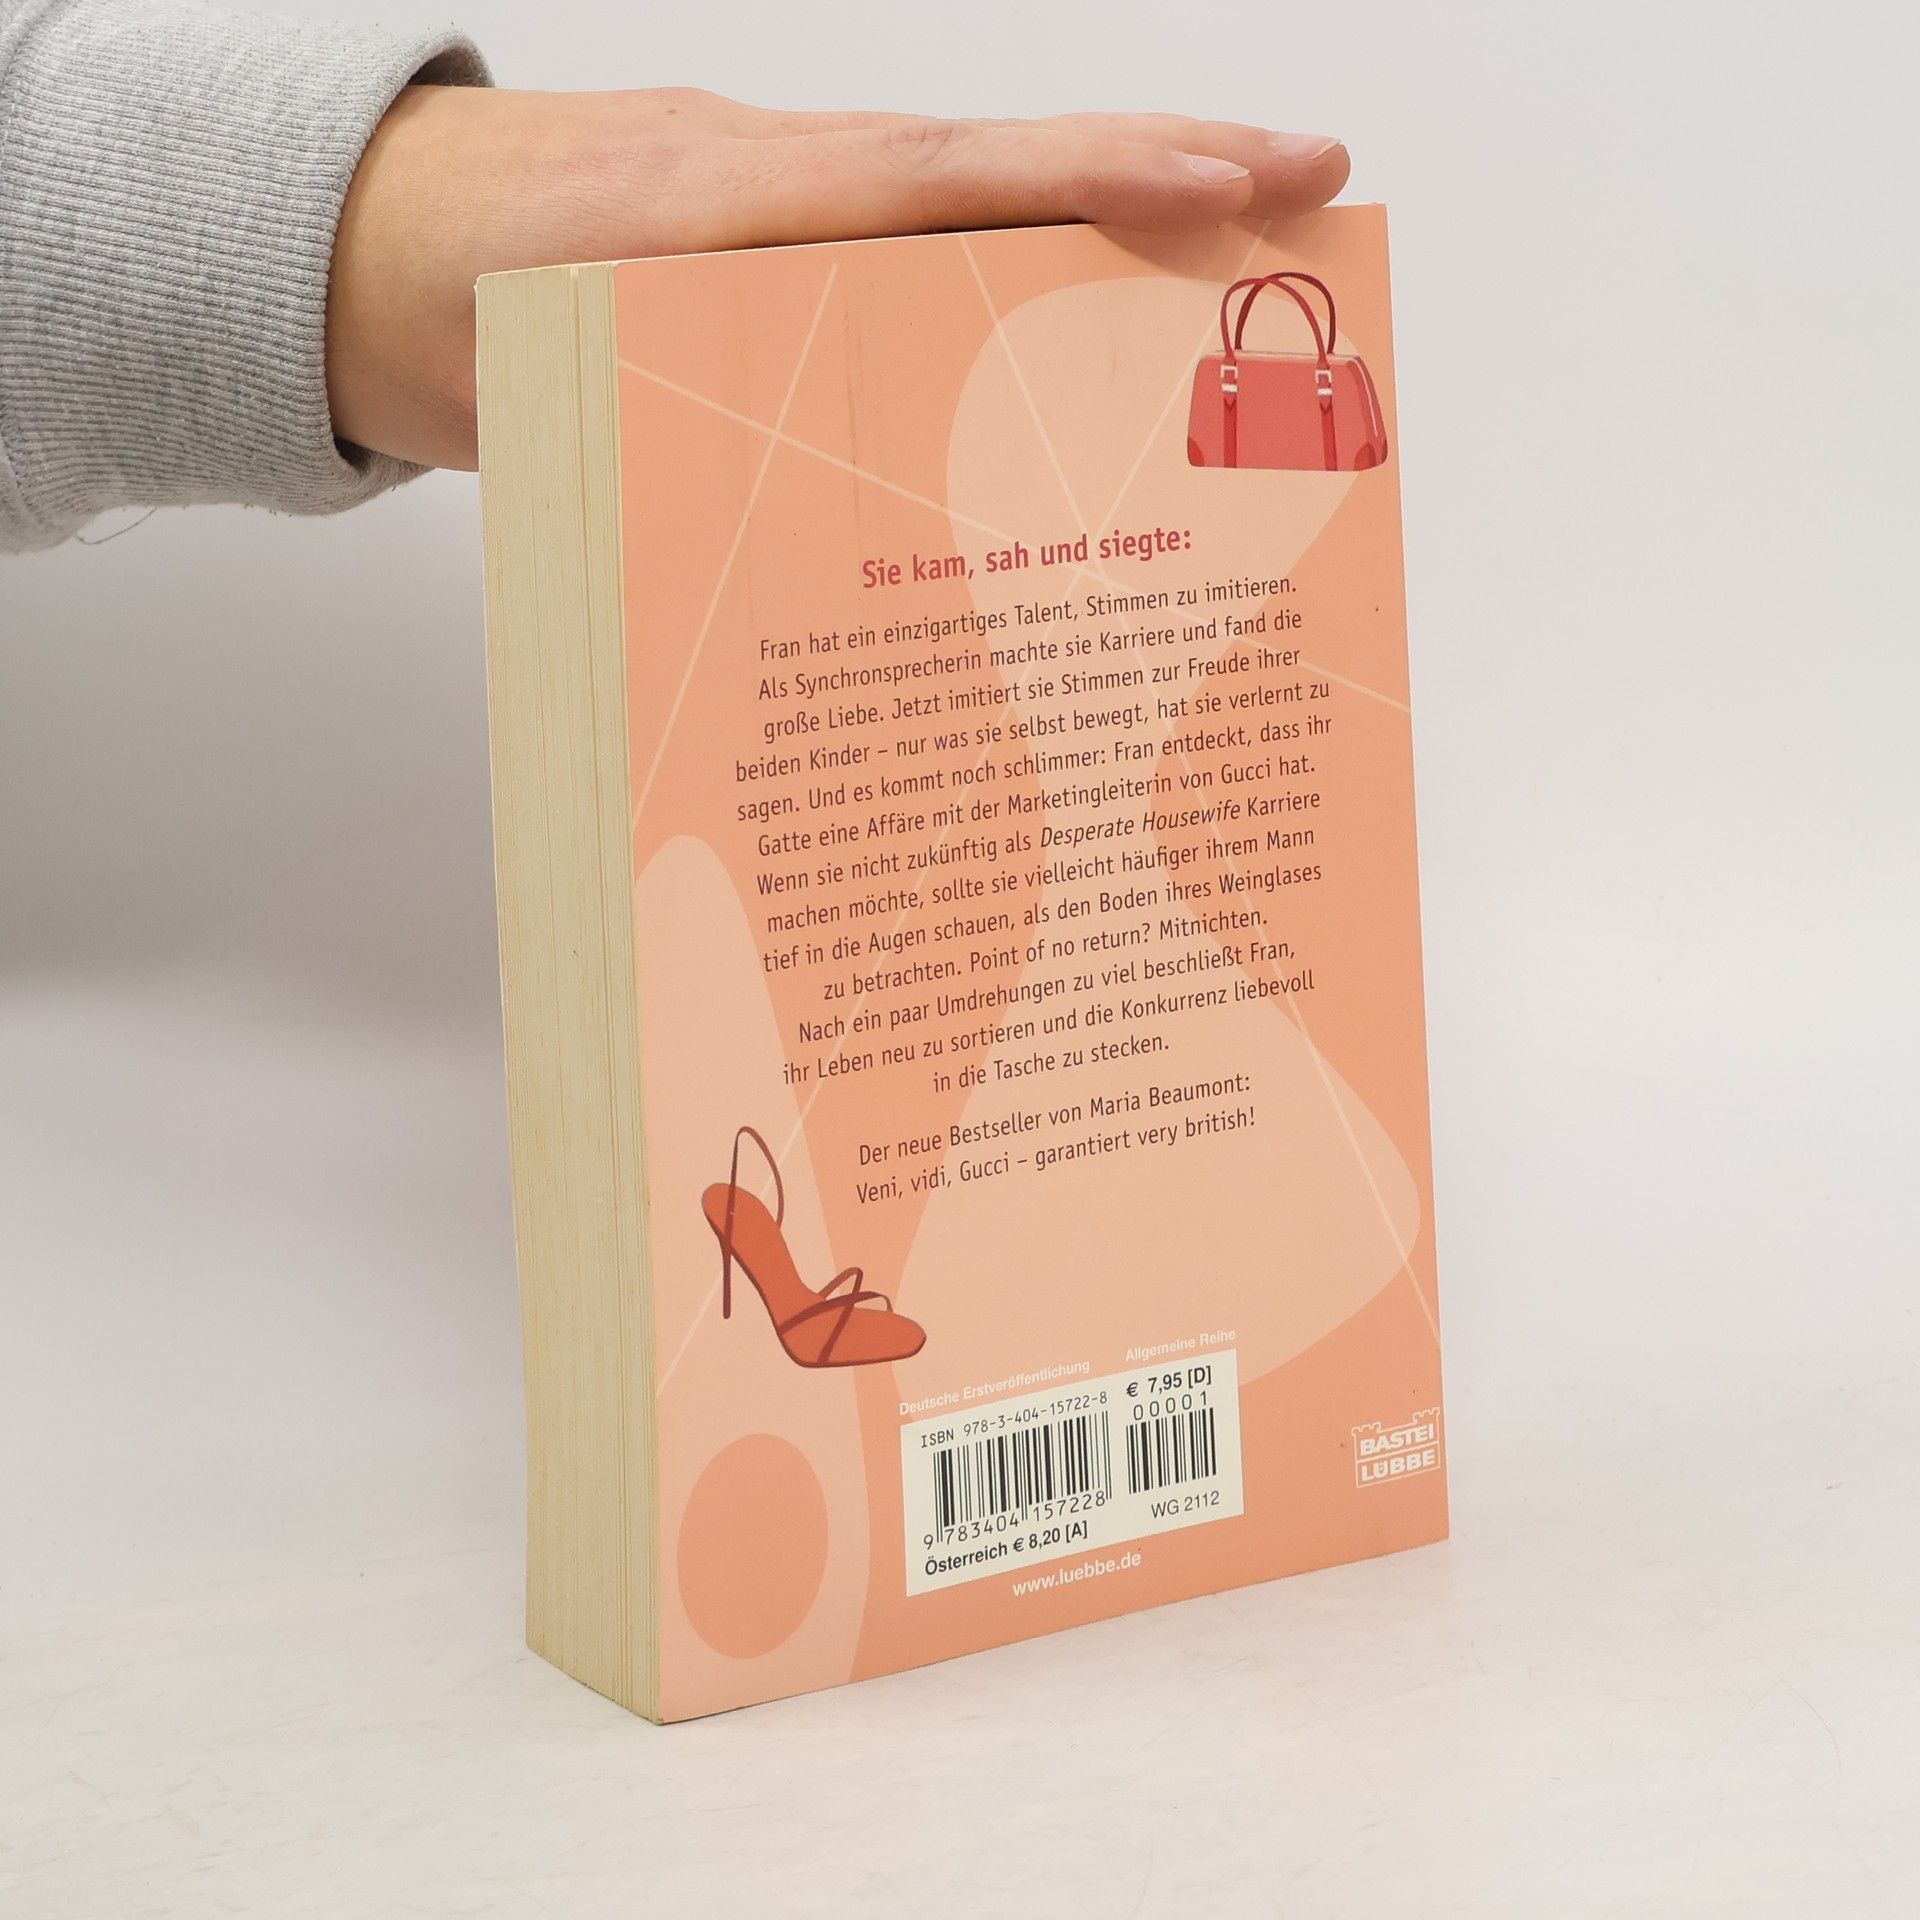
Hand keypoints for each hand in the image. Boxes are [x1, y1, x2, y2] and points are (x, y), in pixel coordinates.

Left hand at [325, 88, 1348, 471]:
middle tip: (1307, 182)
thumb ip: (679, 424)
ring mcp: (794, 196)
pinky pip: (919, 240)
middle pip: (999, 168)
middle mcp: (787, 181)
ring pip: (975, 202)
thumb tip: (829, 537)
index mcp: (732, 203)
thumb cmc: (460, 312)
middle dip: (1161, 170)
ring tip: (1244, 239)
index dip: (1089, 180)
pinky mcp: (787, 232)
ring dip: (1110, 217)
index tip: (1226, 180)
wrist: (369, 245)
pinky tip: (1087, 310)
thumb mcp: (553, 380)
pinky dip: (1015, 257)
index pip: (942, 178)